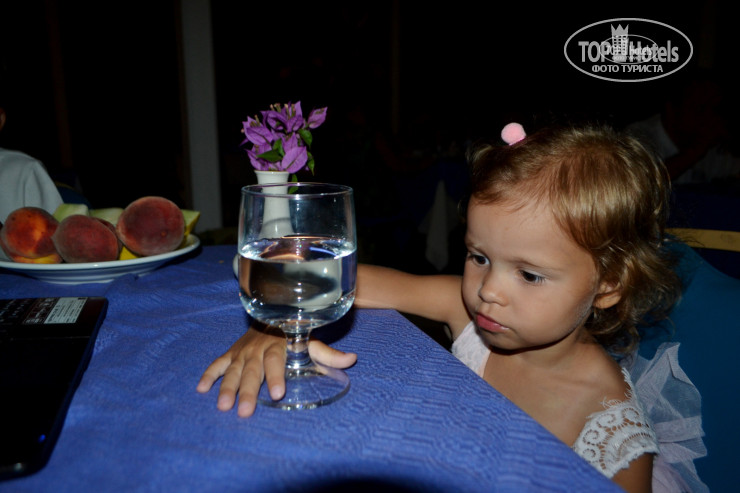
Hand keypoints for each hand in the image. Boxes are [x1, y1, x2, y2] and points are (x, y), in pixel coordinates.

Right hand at [196, 325, 356, 416]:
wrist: (272, 313)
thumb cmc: (294, 335)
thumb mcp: (311, 342)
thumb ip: (327, 354)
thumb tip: (351, 359)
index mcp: (280, 346)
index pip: (277, 362)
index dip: (276, 376)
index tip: (276, 393)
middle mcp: (259, 349)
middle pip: (252, 371)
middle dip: (247, 391)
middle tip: (244, 411)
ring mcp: (243, 351)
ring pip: (233, 370)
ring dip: (226, 387)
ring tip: (222, 406)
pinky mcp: (231, 353)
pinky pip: (218, 363)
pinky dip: (209, 374)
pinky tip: (201, 389)